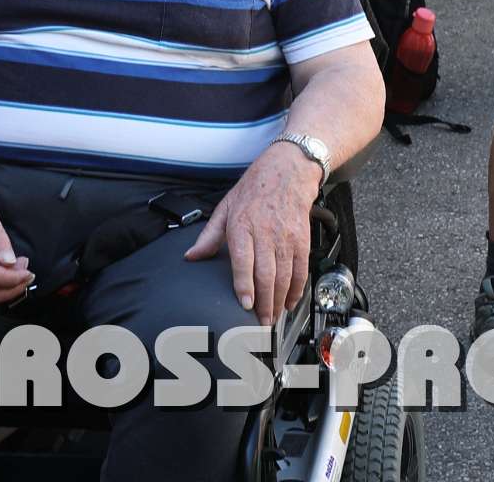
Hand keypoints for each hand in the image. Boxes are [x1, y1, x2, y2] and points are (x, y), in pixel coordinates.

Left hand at [184, 144, 316, 324]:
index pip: (243, 261)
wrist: (287, 171)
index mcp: (242, 225)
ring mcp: (286, 237)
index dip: (245, 285)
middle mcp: (265, 233)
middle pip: (266, 274)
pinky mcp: (302, 240)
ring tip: (272, 317)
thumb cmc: (253, 189)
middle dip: (264, 302)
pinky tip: (290, 301)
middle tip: (260, 322)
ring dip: (279, 300)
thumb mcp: (225, 207)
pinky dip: (296, 289)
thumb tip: (191, 256)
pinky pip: (300, 270)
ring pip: (284, 276)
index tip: (245, 304)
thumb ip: (209, 236)